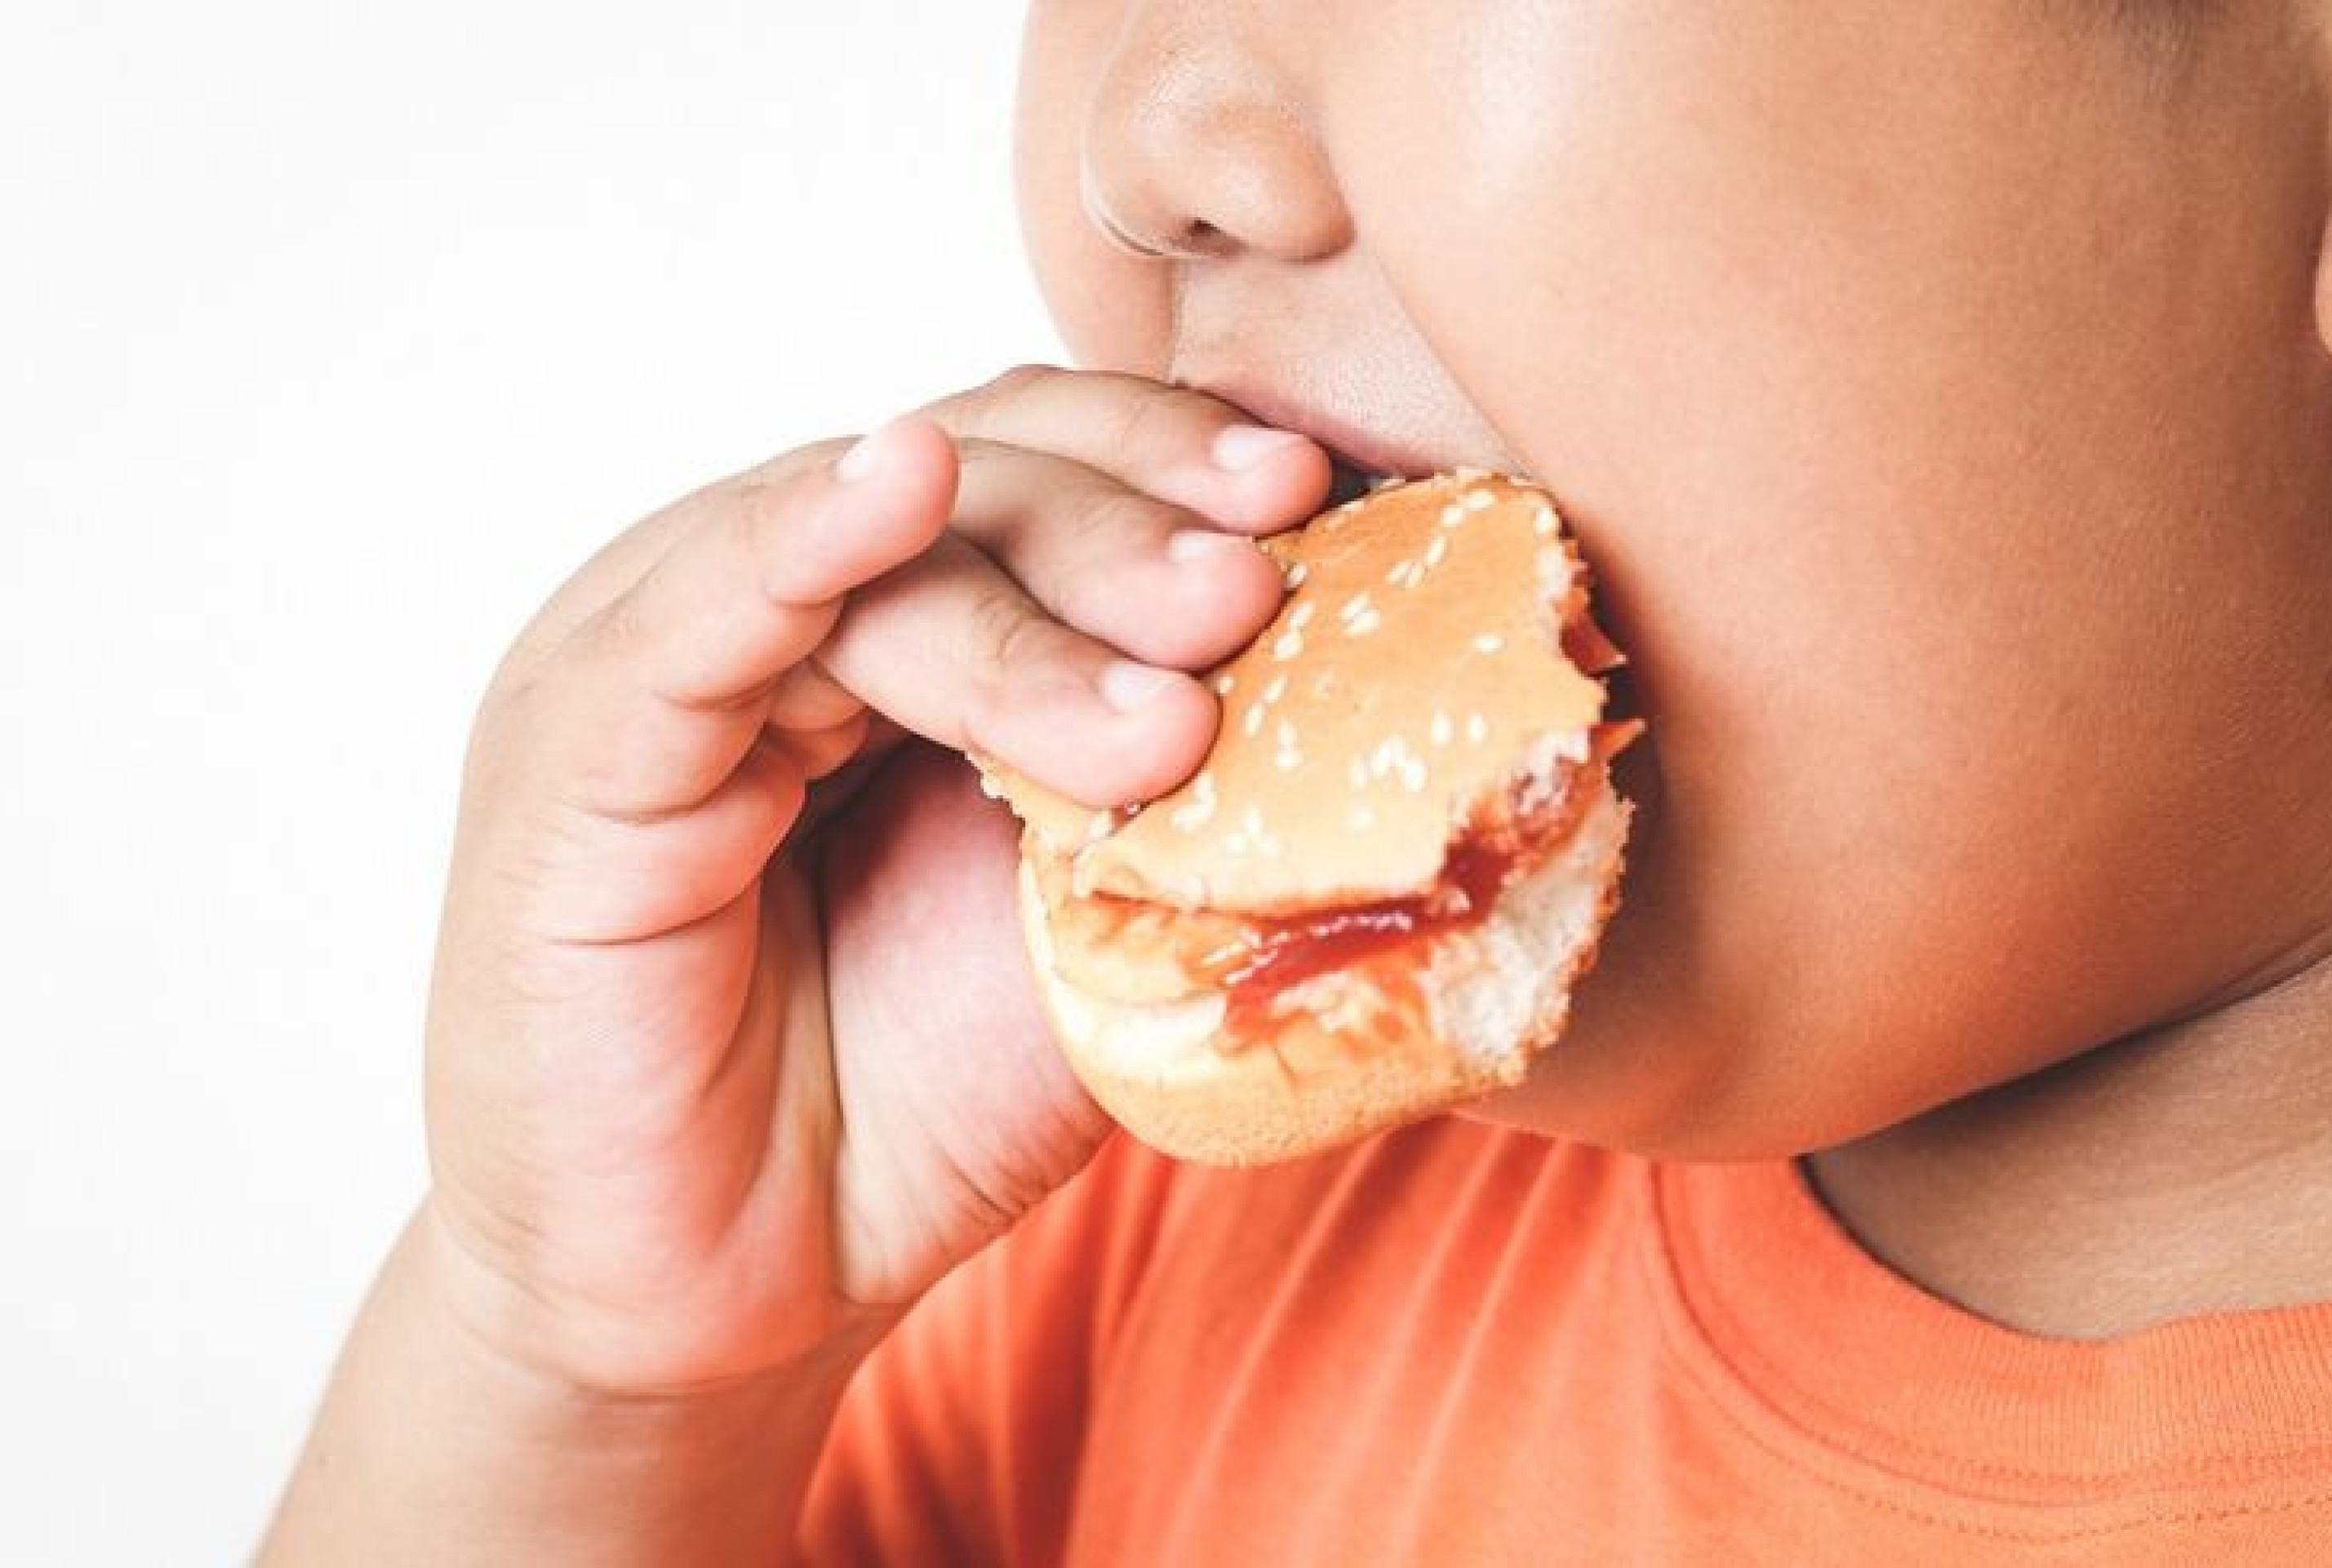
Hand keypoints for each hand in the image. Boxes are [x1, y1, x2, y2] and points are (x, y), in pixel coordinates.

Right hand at [419, 367, 1330, 1395]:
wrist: (737, 1286)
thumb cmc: (908, 1088)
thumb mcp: (1088, 912)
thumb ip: (1175, 780)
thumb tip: (1365, 673)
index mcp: (900, 618)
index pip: (1043, 469)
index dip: (1175, 463)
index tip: (1322, 492)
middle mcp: (780, 608)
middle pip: (970, 483)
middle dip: (1126, 529)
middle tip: (1252, 592)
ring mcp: (664, 660)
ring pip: (865, 561)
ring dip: (1032, 606)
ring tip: (1165, 716)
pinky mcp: (571, 752)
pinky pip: (689, 626)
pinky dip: (797, 545)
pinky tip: (901, 484)